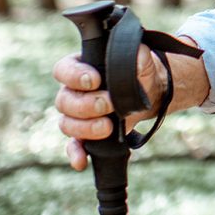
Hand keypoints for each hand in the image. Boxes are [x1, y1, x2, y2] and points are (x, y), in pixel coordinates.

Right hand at [51, 45, 167, 170]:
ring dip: (85, 128)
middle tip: (109, 104)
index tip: (95, 80)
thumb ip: (135, 53)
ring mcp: (77, 115)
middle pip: (64, 101)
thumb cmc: (139, 71)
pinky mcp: (86, 134)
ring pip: (67, 124)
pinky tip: (81, 162)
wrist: (150, 91)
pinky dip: (75, 154)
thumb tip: (135, 53)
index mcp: (80, 68)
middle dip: (86, 105)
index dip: (75, 76)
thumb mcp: (140, 58)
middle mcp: (73, 92)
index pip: (63, 70)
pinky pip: (73, 145)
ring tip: (108, 127)